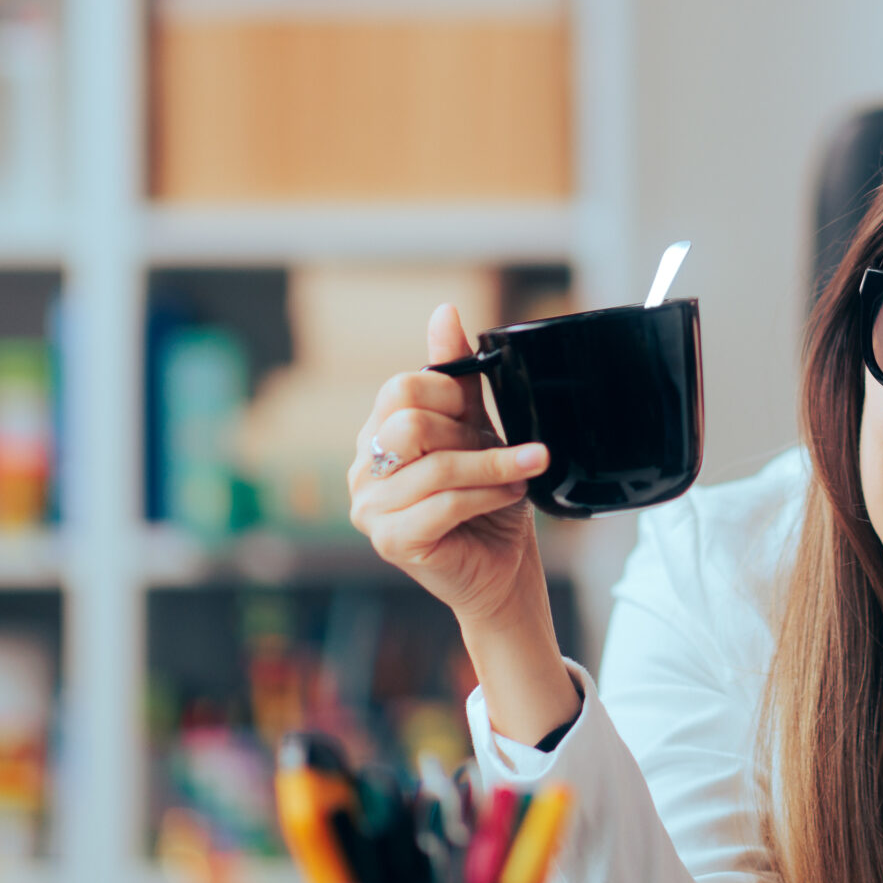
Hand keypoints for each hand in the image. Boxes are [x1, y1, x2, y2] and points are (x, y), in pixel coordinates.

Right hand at [348, 304, 579, 742]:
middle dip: (469, 434)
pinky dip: (488, 494)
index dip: (450, 394)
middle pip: (409, 422)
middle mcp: (361, 470)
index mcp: (375, 436)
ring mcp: (369, 509)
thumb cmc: (487, 503)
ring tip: (521, 473)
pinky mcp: (391, 541)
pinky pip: (444, 503)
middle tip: (506, 449)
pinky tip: (509, 497)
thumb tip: (445, 310)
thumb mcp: (477, 430)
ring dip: (493, 467)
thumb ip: (457, 377)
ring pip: (435, 466)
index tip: (480, 417)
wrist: (501, 572)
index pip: (400, 388)